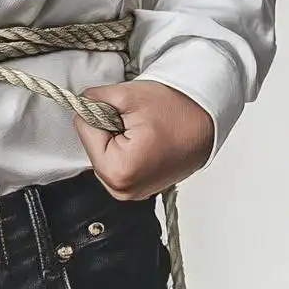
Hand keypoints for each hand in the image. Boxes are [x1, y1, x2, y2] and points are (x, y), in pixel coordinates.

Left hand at [74, 80, 213, 202]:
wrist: (209, 120)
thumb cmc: (178, 110)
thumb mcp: (129, 95)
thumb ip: (94, 98)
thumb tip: (79, 103)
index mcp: (119, 171)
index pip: (84, 130)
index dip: (99, 113)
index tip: (122, 111)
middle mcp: (123, 190)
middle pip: (92, 147)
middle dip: (107, 130)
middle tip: (136, 121)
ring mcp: (132, 193)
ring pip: (103, 156)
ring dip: (116, 141)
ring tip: (143, 132)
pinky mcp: (139, 190)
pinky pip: (118, 165)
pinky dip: (126, 151)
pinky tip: (146, 142)